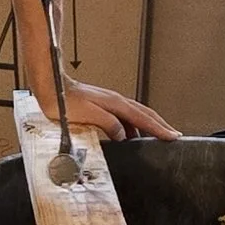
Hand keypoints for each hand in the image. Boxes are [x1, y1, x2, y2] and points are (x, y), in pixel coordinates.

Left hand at [35, 79, 179, 141]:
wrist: (51, 88)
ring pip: (136, 114)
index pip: (143, 118)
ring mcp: (110, 102)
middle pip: (145, 113)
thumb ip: (108, 124)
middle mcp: (116, 101)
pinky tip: (131, 134)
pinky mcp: (103, 105)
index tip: (172, 136)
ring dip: (149, 124)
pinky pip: (125, 116)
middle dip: (160, 124)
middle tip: (173, 135)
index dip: (159, 128)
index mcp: (115, 104)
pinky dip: (134, 124)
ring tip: (158, 135)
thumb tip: (124, 135)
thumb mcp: (88, 115)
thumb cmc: (64, 103)